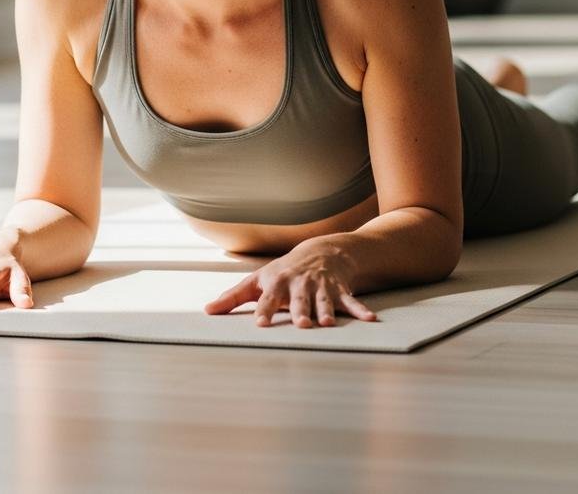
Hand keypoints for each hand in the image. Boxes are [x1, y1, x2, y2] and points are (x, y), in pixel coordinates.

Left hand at [203, 239, 377, 327]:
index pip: (268, 299)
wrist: (321, 252)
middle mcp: (299, 284)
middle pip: (299, 299)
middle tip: (301, 325)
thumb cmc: (283, 272)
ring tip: (327, 324)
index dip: (265, 311)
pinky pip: (350, 301)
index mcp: (278, 284)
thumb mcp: (258, 281)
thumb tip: (207, 312)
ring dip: (326, 311)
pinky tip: (371, 320)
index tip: (261, 325)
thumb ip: (233, 297)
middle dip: (300, 310)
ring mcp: (321, 286)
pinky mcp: (339, 289)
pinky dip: (360, 310)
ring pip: (323, 300)